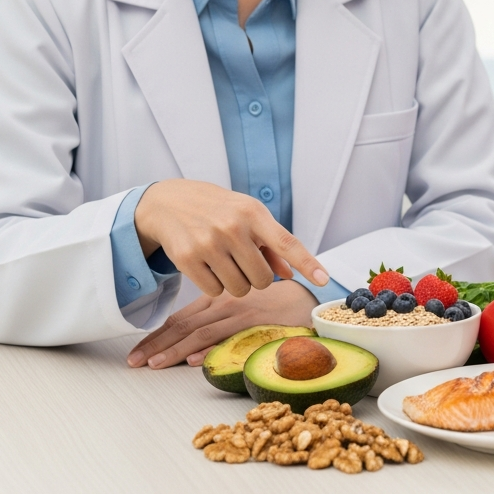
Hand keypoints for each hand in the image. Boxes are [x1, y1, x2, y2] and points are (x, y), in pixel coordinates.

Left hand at [127, 280, 317, 368]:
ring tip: (153, 365)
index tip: (138, 354)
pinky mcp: (258, 322)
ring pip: (201, 331)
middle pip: (183, 325)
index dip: (157, 337)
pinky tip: (195, 360)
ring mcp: (241, 313)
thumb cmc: (275, 307)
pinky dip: (211, 348)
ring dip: (174, 349)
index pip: (181, 319)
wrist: (310, 299)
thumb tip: (193, 352)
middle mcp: (225, 304)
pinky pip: (230, 336)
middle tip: (133, 363)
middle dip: (156, 345)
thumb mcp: (242, 310)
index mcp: (219, 301)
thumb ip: (220, 322)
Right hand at [134, 179, 327, 296]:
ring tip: (225, 262)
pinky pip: (214, 291)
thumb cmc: (218, 209)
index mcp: (253, 213)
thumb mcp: (246, 215)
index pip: (287, 242)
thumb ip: (270, 244)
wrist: (169, 202)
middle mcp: (233, 227)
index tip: (324, 280)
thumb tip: (289, 273)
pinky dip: (214, 285)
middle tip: (244, 263)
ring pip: (238, 289)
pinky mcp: (187, 259)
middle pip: (262, 279)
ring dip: (236, 283)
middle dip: (256, 278)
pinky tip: (207, 265)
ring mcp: (208, 243)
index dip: (307, 263)